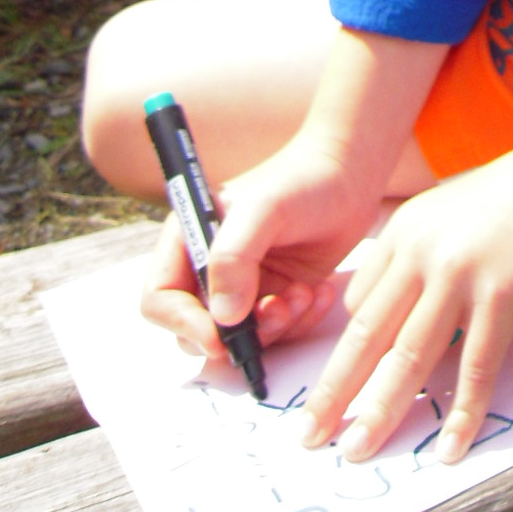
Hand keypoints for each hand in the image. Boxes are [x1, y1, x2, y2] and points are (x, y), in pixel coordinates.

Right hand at [141, 130, 380, 362]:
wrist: (351, 172)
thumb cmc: (303, 178)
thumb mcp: (264, 209)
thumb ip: (234, 258)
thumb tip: (223, 316)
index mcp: (192, 240)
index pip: (161, 298)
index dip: (182, 324)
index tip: (219, 336)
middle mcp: (213, 267)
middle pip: (199, 330)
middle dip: (238, 334)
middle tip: (277, 309)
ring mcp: (247, 285)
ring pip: (243, 338)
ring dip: (276, 327)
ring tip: (305, 294)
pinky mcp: (279, 294)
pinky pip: (279, 332)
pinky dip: (299, 322)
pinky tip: (321, 291)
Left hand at [298, 147, 512, 465]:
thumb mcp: (451, 211)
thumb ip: (423, 254)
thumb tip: (403, 309)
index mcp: (406, 231)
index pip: (361, 303)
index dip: (346, 351)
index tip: (334, 388)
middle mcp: (423, 253)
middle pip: (369, 335)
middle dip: (335, 392)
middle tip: (310, 434)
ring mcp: (460, 276)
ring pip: (409, 357)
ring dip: (380, 411)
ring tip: (357, 450)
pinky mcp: (501, 297)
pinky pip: (475, 367)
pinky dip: (461, 413)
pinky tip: (449, 447)